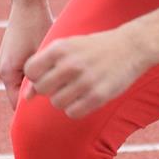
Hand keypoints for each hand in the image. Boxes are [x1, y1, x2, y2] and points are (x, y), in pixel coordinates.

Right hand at [0, 0, 54, 108]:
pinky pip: (21, 75)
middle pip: (18, 95)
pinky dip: (34, 77)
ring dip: (36, 86)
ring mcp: (4, 64)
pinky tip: (50, 74)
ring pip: (21, 85)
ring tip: (55, 89)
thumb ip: (39, 78)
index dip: (33, 111)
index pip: (16, 104)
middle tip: (56, 103)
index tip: (51, 115)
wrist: (28, 4)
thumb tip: (35, 99)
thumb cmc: (37, 26)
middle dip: (36, 98)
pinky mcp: (10, 58)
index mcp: (6, 72)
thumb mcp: (42, 54)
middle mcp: (1, 70)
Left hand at [23, 27, 154, 118]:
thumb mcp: (68, 47)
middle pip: (42, 89)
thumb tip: (26, 96)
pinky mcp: (98, 95)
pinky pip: (73, 113)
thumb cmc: (95, 48)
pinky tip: (84, 98)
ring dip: (63, 100)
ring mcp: (85, 81)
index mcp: (60, 48)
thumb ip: (45, 66)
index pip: (30, 71)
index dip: (36, 77)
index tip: (48, 75)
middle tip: (63, 84)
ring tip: (76, 90)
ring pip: (57, 103)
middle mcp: (70, 64)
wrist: (131, 46)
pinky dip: (75, 109)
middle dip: (50, 89)